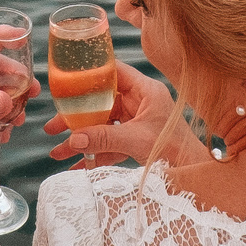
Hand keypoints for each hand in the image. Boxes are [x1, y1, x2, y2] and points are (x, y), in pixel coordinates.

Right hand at [44, 60, 185, 167]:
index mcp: (145, 91)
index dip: (89, 75)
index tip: (66, 82)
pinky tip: (77, 165)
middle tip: (53, 127)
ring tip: (58, 152)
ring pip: (103, 125)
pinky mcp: (136, 139)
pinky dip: (95, 153)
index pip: (113, 73)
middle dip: (77, 117)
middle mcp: (140, 102)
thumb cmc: (174, 150)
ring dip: (82, 139)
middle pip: (101, 102)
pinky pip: (110, 142)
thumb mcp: (135, 140)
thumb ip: (104, 138)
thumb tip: (73, 139)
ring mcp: (138, 121)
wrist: (192, 173)